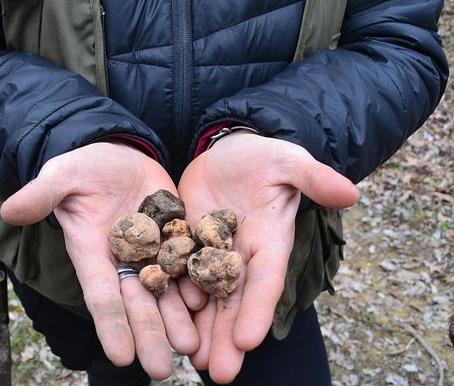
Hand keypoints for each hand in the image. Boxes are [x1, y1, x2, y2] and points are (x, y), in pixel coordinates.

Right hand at [0, 141, 198, 378]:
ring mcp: (152, 250)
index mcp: (92, 253)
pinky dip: (196, 283)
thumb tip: (10, 210)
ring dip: (177, 319)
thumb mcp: (62, 177)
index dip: (111, 325)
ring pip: (165, 291)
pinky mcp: (176, 235)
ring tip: (190, 347)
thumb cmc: (84, 168)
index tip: (121, 357)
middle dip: (148, 334)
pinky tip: (208, 302)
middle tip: (162, 369)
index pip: (101, 295)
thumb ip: (41, 195)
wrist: (118, 155)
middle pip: (137, 302)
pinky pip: (188, 262)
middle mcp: (122, 260)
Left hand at [178, 131, 358, 383]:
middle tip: (218, 373)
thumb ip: (314, 178)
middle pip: (234, 302)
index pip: (265, 281)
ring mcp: (210, 253)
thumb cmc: (263, 157)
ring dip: (200, 330)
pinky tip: (164, 325)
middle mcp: (241, 257)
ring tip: (193, 361)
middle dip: (227, 338)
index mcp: (268, 242)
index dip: (258, 310)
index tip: (248, 340)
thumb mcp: (288, 162)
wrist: (227, 152)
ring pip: (206, 298)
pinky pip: (177, 275)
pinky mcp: (184, 243)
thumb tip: (352, 192)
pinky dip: (173, 300)